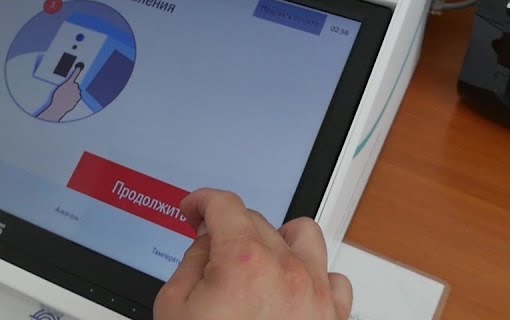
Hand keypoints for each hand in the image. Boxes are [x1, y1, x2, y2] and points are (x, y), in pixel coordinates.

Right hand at [37, 71, 82, 121]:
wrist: (59, 107)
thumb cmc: (57, 98)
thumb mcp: (59, 89)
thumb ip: (65, 85)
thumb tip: (67, 86)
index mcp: (69, 83)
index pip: (74, 75)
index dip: (77, 70)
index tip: (79, 66)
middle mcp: (74, 87)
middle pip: (75, 85)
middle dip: (72, 87)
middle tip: (66, 92)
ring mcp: (77, 92)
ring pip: (76, 90)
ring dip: (73, 92)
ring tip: (67, 97)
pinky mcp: (79, 97)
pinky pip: (78, 95)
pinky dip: (75, 97)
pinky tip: (70, 99)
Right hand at [155, 189, 352, 319]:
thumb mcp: (174, 308)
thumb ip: (190, 264)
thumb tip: (205, 245)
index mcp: (244, 261)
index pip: (224, 205)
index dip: (201, 201)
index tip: (193, 210)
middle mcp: (286, 270)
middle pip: (258, 220)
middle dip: (230, 228)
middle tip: (211, 251)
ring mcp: (314, 294)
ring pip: (304, 235)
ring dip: (279, 239)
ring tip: (261, 257)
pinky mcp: (332, 319)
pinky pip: (334, 279)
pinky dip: (314, 277)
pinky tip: (295, 288)